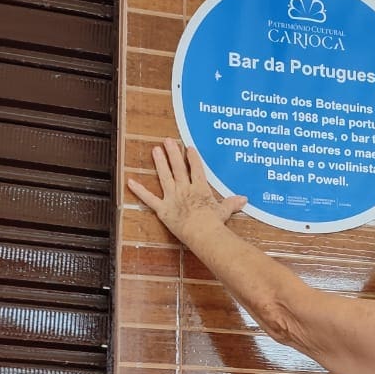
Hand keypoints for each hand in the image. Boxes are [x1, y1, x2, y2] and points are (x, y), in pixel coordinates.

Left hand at [127, 139, 246, 241]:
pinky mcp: (163, 209)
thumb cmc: (215, 223)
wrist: (203, 233)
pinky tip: (129, 181)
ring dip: (160, 163)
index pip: (196, 169)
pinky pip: (149, 199)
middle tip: (167, 140)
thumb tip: (245, 199)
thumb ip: (232, 203)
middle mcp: (185, 189)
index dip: (192, 158)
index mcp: (200, 189)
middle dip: (173, 153)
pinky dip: (139, 191)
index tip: (189, 148)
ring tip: (155, 150)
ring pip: (165, 177)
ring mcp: (173, 197)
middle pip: (178, 168)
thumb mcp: (225, 211)